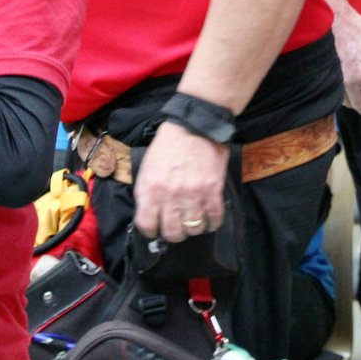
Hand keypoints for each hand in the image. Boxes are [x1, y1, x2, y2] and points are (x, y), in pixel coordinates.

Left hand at [133, 121, 228, 242]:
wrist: (194, 125)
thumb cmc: (168, 145)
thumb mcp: (147, 167)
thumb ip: (146, 192)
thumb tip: (150, 214)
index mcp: (150, 189)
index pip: (147, 225)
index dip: (151, 231)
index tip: (156, 229)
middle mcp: (170, 195)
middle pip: (173, 232)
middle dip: (174, 234)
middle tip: (178, 227)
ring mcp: (193, 194)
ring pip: (194, 229)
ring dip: (194, 228)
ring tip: (194, 220)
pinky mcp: (213, 191)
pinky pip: (214, 219)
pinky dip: (212, 223)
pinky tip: (209, 218)